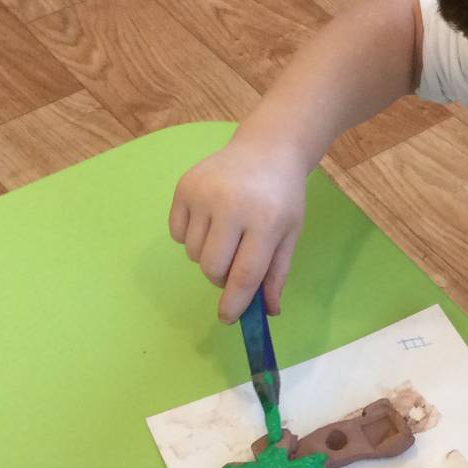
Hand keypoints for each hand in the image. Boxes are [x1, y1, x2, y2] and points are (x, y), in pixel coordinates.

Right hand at [168, 135, 309, 321]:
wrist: (266, 149)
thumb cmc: (282, 197)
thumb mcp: (290, 234)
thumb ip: (276, 274)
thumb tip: (266, 312)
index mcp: (265, 221)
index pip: (244, 274)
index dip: (234, 303)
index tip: (228, 318)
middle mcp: (231, 205)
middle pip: (212, 268)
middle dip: (221, 278)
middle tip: (234, 265)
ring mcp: (203, 194)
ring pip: (193, 254)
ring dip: (207, 256)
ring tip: (226, 235)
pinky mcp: (184, 186)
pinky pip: (177, 234)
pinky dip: (190, 237)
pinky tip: (210, 220)